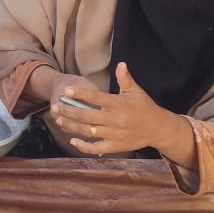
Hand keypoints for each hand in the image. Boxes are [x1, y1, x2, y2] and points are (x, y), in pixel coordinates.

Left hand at [52, 63, 189, 157]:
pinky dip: (84, 146)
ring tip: (58, 120)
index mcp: (118, 104)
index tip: (66, 90)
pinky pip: (96, 148)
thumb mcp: (136, 92)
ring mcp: (114, 134)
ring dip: (71, 127)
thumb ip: (125, 79)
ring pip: (88, 132)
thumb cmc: (145, 107)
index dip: (81, 93)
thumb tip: (121, 64)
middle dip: (68, 111)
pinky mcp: (115, 146)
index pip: (96, 97)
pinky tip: (72, 141)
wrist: (159, 129)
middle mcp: (115, 120)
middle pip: (86, 116)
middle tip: (54, 107)